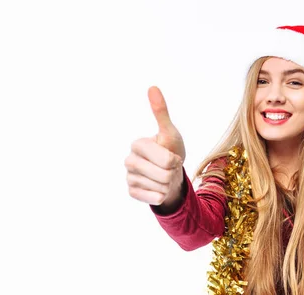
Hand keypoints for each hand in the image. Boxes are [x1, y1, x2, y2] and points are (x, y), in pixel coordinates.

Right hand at [125, 86, 185, 205]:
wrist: (170, 173)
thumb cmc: (170, 150)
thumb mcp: (170, 133)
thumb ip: (161, 112)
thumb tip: (152, 87)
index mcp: (138, 144)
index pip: (166, 160)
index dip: (175, 161)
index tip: (172, 156)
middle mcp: (129, 160)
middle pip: (164, 175)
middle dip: (172, 173)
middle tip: (168, 168)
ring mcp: (129, 177)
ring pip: (160, 187)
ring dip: (168, 184)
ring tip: (164, 177)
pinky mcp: (132, 192)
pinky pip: (154, 198)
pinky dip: (161, 195)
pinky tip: (158, 188)